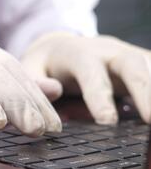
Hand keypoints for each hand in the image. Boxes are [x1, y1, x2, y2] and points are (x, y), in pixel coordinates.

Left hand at [22, 32, 150, 124]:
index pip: (91, 72)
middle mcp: (108, 52)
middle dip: (144, 89)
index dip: (99, 95)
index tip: (106, 121)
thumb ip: (36, 82)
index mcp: (78, 54)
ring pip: (147, 66)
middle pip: (130, 63)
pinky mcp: (140, 64)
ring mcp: (127, 56)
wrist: (60, 47)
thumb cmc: (44, 66)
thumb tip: (54, 90)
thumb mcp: (30, 70)